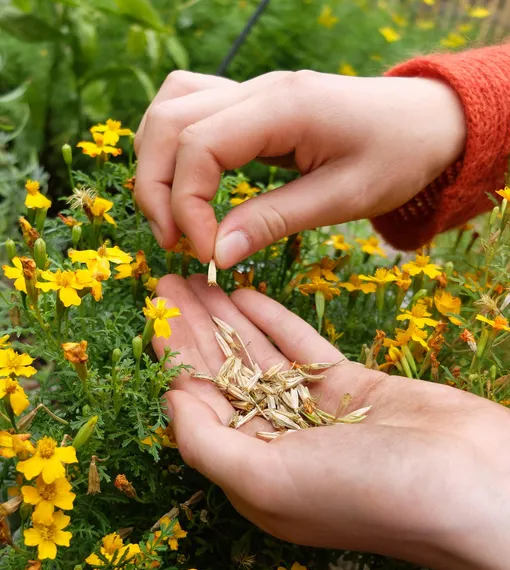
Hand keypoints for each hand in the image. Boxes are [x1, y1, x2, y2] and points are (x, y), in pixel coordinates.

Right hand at [134, 70, 465, 266]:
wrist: (427, 122)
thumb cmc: (398, 157)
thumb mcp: (343, 198)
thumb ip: (275, 221)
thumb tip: (217, 254)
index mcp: (283, 107)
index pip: (198, 147)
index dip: (186, 206)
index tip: (206, 253)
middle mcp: (257, 89)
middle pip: (167, 123)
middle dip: (156, 189)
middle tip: (175, 245)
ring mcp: (250, 91)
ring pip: (169, 110)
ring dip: (156, 166)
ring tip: (175, 220)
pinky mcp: (251, 105)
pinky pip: (190, 110)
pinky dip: (174, 149)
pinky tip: (189, 186)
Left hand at [153, 275, 509, 569]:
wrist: (472, 484)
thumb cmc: (368, 494)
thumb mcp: (270, 482)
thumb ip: (209, 444)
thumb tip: (170, 400)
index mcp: (254, 477)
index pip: (199, 410)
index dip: (173, 363)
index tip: (151, 318)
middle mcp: (281, 446)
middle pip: (224, 378)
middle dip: (193, 332)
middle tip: (164, 283)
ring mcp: (318, 414)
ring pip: (260, 358)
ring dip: (227, 319)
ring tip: (196, 277)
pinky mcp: (353, 387)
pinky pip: (302, 348)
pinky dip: (275, 320)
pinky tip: (247, 293)